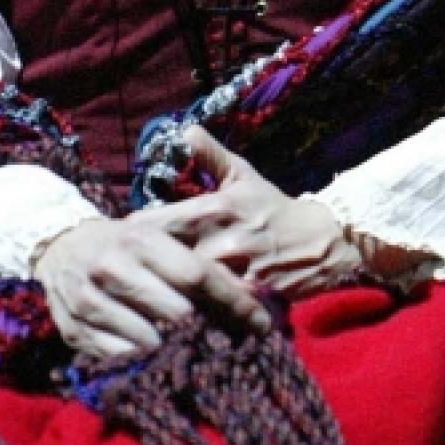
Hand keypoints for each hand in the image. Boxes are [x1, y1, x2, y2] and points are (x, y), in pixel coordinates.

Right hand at [30, 214, 271, 360]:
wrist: (60, 245)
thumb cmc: (126, 245)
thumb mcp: (160, 239)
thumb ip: (199, 263)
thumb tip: (251, 297)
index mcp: (141, 238)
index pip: (197, 274)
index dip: (234, 302)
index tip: (261, 324)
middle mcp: (113, 267)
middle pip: (178, 313)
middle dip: (211, 332)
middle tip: (233, 344)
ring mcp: (90, 300)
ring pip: (151, 341)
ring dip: (179, 353)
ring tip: (199, 355)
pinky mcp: (75, 330)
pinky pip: (122, 358)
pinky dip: (146, 364)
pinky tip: (162, 362)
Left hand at [136, 127, 364, 297]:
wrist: (324, 242)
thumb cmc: (275, 208)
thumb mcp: (244, 176)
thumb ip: (211, 155)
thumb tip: (185, 130)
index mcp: (215, 209)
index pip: (155, 224)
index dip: (132, 235)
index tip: (120, 242)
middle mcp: (221, 241)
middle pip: (162, 261)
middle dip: (142, 267)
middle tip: (122, 273)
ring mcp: (234, 273)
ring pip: (182, 288)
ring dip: (162, 292)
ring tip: (141, 295)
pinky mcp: (246, 299)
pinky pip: (209, 309)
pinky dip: (191, 311)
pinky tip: (175, 314)